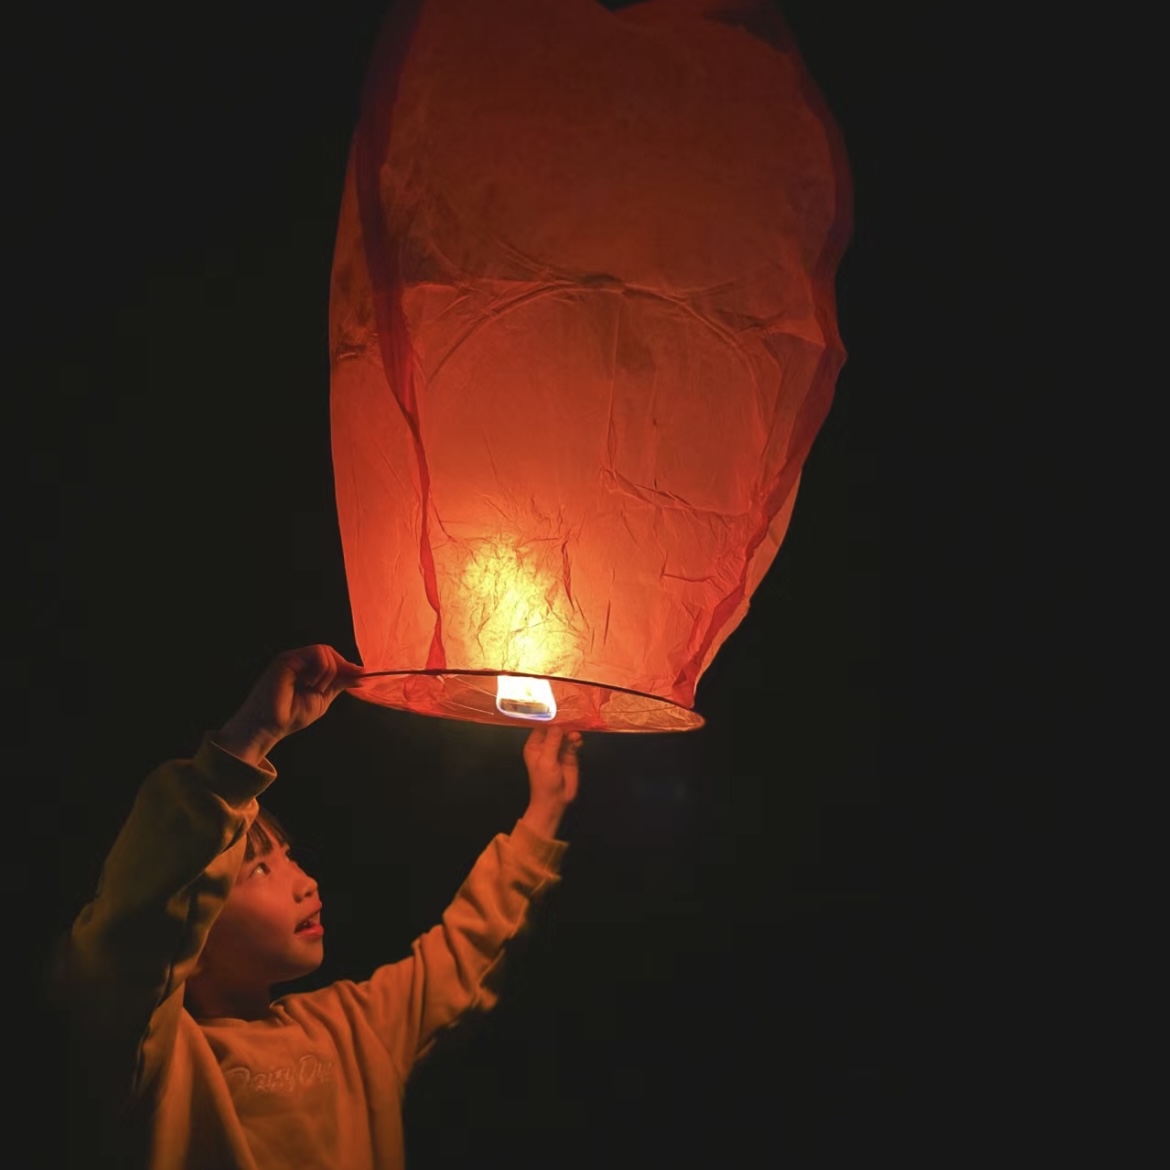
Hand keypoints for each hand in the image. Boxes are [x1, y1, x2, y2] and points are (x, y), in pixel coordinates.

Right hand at [212, 645, 362, 765]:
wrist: (269, 727)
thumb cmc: (291, 716)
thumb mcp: (323, 698)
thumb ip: (339, 684)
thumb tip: (361, 675)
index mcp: (306, 669)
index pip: (331, 659)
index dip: (348, 666)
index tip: (363, 676)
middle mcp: (298, 661)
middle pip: (329, 652)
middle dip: (343, 667)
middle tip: (348, 682)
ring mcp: (292, 658)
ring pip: (324, 651)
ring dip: (329, 672)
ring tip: (317, 689)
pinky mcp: (287, 660)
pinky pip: (316, 654)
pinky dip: (322, 670)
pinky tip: (311, 684)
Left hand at [519, 727, 581, 839]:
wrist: (555, 801)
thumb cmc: (544, 782)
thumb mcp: (546, 761)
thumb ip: (552, 742)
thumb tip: (557, 725)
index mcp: (535, 745)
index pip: (541, 727)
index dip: (549, 719)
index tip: (558, 710)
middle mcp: (546, 745)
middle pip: (555, 729)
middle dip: (563, 724)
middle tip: (572, 719)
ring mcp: (558, 749)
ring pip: (566, 735)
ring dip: (571, 733)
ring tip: (575, 736)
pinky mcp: (570, 755)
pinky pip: (573, 743)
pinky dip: (576, 740)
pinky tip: (578, 741)